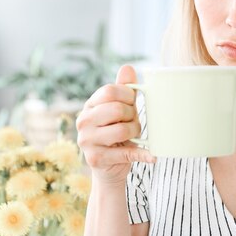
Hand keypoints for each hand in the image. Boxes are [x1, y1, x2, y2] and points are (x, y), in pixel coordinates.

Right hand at [76, 65, 155, 184]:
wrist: (110, 168)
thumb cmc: (117, 134)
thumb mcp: (121, 110)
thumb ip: (124, 90)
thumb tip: (127, 67)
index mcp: (89, 106)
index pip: (109, 91)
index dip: (127, 95)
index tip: (132, 103)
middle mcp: (83, 121)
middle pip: (116, 109)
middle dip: (132, 116)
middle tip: (133, 122)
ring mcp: (87, 140)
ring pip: (121, 129)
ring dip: (135, 132)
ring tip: (135, 136)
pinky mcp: (96, 158)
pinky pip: (125, 153)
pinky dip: (142, 155)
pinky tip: (153, 156)